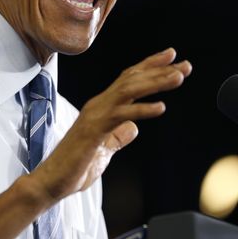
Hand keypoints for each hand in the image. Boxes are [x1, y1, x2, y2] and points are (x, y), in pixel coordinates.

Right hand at [29, 47, 191, 203]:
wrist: (52, 180)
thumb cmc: (75, 166)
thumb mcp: (104, 150)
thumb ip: (118, 136)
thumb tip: (133, 128)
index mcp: (102, 107)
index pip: (129, 80)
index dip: (150, 66)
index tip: (172, 57)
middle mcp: (99, 105)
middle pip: (132, 79)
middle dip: (160, 70)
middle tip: (185, 64)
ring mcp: (95, 115)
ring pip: (129, 90)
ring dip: (155, 82)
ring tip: (178, 78)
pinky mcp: (94, 130)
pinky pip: (121, 115)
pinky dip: (141, 109)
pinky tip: (160, 107)